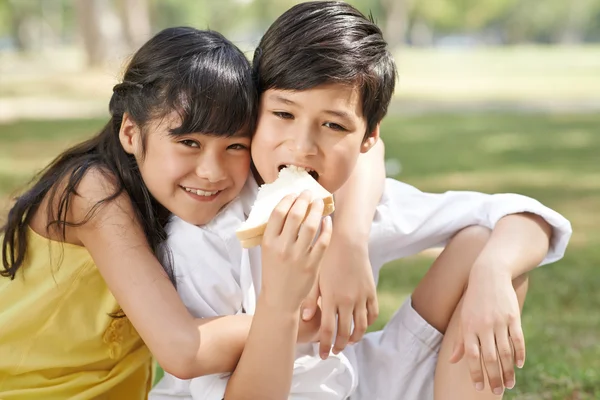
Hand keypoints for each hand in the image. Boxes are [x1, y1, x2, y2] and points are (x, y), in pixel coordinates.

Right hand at [260, 190, 332, 312]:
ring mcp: (298, 256)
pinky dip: (327, 228)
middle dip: (303, 200)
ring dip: (316, 210)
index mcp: (268, 242)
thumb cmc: (273, 272)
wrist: (279, 299)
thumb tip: (288, 207)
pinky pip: (323, 241)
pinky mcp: (312, 265)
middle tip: (309, 193)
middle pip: (295, 215)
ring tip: (319, 203)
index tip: (294, 194)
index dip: (287, 199)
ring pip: (311, 225)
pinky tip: (327, 221)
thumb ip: (276, 232)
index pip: (278, 213)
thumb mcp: (267, 251)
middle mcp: (282, 247)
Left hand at [302, 235, 377, 358]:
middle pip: (345, 332)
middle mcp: (347, 301)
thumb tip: (305, 318)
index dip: (325, 346)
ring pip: (361, 326)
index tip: (323, 354)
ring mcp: (361, 297)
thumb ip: (311, 299)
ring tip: (348, 342)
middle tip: (334, 351)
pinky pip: (372, 313)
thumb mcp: (314, 277)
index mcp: (331, 298)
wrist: (347, 242)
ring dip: (355, 338)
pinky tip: (362, 326)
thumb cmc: (327, 258)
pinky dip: (368, 323)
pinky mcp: (371, 291)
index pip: (328, 331)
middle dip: (339, 346)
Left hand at [449, 267, 524, 394]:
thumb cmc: (474, 300)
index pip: (472, 355)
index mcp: (469, 327)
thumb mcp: (463, 318)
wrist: (489, 275)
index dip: (476, 372)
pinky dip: (519, 354)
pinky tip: (519, 365)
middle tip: (497, 392)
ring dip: (508, 371)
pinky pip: (518, 340)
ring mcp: (499, 321)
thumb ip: (460, 341)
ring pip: (505, 352)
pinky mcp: (513, 317)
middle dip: (494, 377)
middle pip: (490, 357)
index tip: (479, 387)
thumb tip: (453, 361)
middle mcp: (484, 326)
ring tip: (510, 384)